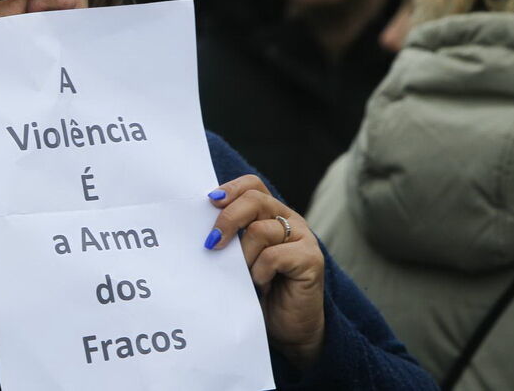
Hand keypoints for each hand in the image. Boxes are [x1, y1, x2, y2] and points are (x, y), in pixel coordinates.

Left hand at [205, 176, 324, 367]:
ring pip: (260, 230)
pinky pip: (273, 256)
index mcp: (272, 213)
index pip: (252, 185)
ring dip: (245, 257)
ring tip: (247, 277)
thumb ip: (231, 238)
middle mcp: (290, 219)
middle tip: (212, 243)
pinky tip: (262, 285)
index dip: (230, 189)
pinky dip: (260, 273)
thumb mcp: (240, 259)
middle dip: (227, 219)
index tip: (209, 203)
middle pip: (254, 200)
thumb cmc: (260, 291)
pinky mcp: (311, 259)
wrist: (290, 328)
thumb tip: (202, 225)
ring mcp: (303, 237)